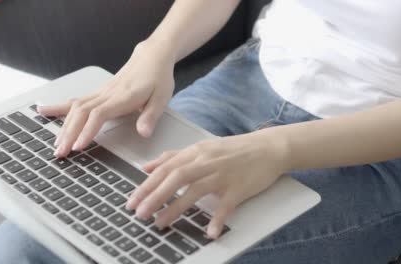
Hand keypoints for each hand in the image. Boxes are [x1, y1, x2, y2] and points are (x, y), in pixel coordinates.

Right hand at [38, 40, 175, 156]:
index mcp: (123, 97)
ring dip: (64, 126)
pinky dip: (59, 107)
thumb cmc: (158, 78)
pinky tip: (43, 111)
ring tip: (55, 144)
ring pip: (75, 108)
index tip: (78, 146)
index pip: (99, 114)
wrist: (152, 57)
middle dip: (69, 133)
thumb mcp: (162, 98)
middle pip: (82, 113)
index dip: (88, 130)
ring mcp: (101, 92)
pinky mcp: (98, 92)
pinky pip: (75, 100)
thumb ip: (151, 116)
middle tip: (60, 153)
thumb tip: (144, 133)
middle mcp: (108, 94)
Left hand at [127, 131, 286, 238]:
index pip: (166, 168)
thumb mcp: (202, 148)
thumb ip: (174, 156)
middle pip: (176, 177)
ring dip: (176, 207)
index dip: (147, 185)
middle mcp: (207, 161)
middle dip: (155, 196)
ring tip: (161, 223)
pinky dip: (218, 219)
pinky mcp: (240, 187)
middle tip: (139, 213)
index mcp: (196, 152)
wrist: (268, 148)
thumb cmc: (234, 150)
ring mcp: (223, 174)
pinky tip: (209, 232)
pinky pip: (227, 205)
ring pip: (196, 190)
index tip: (132, 200)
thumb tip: (147, 166)